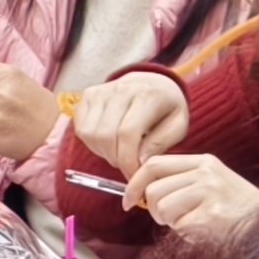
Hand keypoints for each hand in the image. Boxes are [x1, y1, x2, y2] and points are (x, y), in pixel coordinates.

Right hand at [73, 72, 191, 175]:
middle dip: (115, 159)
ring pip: (90, 133)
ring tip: (119, 153)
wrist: (153, 82)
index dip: (127, 161)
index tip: (134, 175)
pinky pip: (81, 128)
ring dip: (102, 152)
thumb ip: (160, 144)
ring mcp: (102, 91)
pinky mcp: (88, 95)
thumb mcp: (178, 126)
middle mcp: (122, 89)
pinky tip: (108, 143)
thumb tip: (139, 161)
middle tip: (127, 166)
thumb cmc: (167, 109)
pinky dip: (92, 143)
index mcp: (148, 96)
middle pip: (105, 135)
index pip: (127, 134)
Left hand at [130, 154, 258, 238]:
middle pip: (153, 190)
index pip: (154, 164)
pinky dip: (188, 236)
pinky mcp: (210, 217)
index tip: (128, 199)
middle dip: (155, 211)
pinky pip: (180, 228)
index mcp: (205, 162)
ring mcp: (209, 194)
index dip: (135, 183)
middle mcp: (206, 174)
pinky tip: (208, 233)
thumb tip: (141, 192)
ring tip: (196, 224)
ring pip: (162, 210)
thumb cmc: (240, 211)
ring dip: (173, 224)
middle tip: (174, 219)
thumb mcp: (213, 184)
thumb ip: (181, 182)